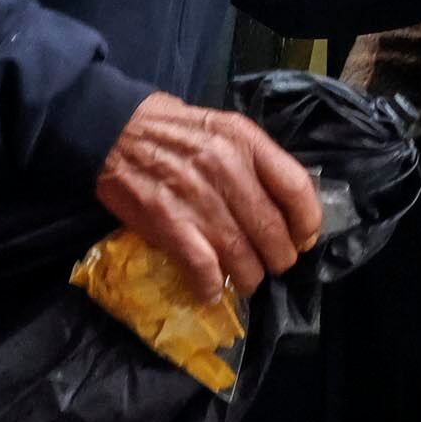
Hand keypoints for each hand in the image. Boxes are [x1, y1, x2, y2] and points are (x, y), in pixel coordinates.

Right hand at [93, 92, 322, 299]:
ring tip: (246, 280)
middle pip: (272, 230)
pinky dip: (210, 287)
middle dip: (280, 257)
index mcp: (245, 141)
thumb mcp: (223, 129)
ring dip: (249, 277)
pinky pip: (203, 267)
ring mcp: (199, 198)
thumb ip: (255, 161)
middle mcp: (227, 168)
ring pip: (242, 255)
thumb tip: (284, 204)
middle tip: (275, 265)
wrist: (113, 128)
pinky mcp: (169, 222)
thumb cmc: (173, 130)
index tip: (304, 237)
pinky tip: (211, 293)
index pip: (296, 188)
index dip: (307, 221)